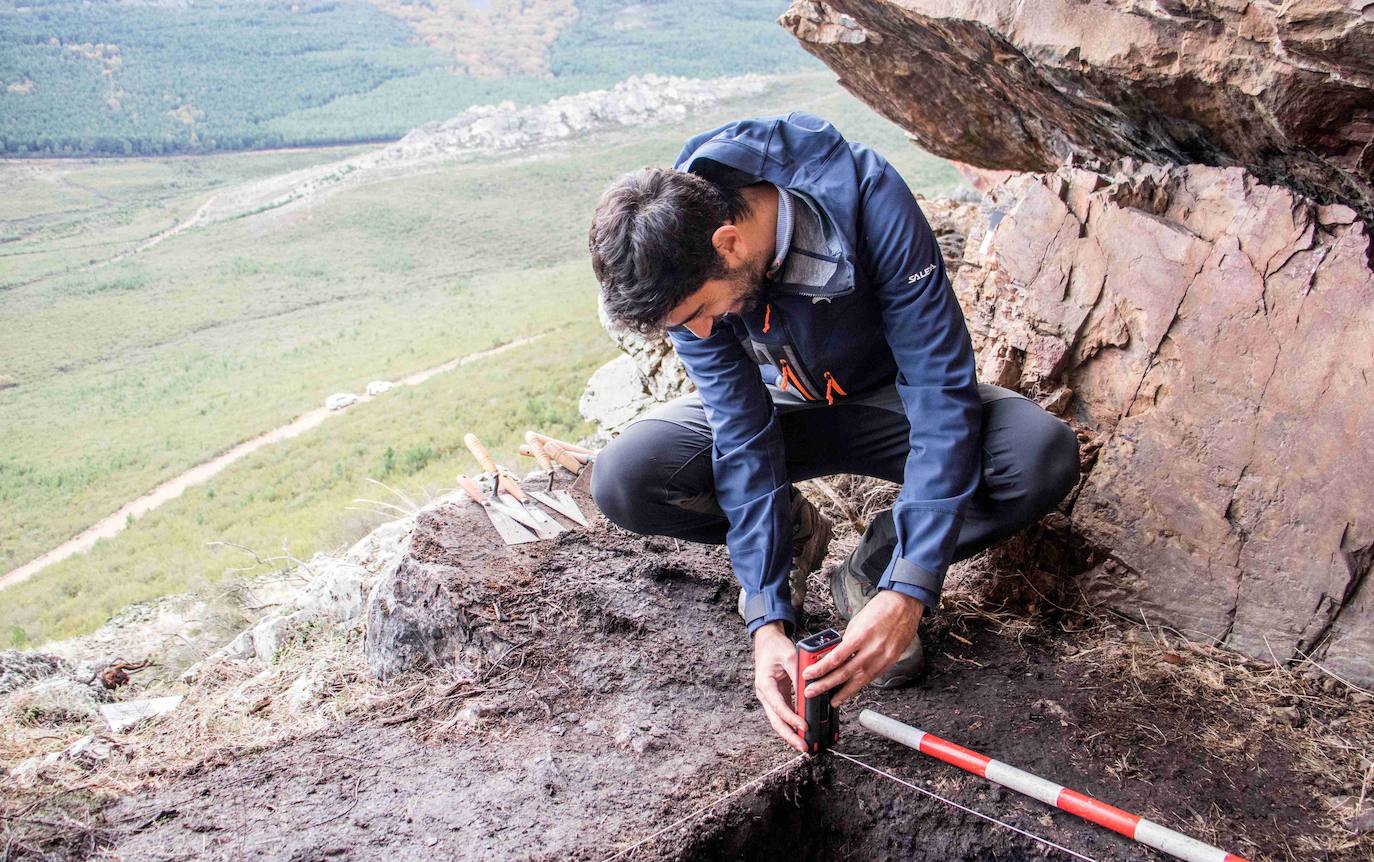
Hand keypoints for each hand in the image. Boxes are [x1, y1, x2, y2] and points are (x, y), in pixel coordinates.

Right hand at [752, 621, 806, 751]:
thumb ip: (799, 674)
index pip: (779, 707)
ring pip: (779, 721)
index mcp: (765, 684)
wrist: (767, 641)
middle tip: (803, 747)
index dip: (792, 719)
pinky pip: (785, 714)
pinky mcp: (778, 697)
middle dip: (790, 736)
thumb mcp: (790, 656)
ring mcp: (770, 698)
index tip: (804, 727)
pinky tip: (803, 731)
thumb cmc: (775, 647)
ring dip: (791, 733)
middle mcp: (765, 694)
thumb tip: (811, 691)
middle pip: (776, 721)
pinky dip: (793, 724)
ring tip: (805, 744)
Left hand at [802, 590, 922, 705]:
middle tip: (811, 692)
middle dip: (825, 685)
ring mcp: (882, 658)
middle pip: (844, 673)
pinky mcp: (889, 662)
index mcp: (860, 636)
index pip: (836, 657)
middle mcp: (872, 650)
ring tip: (831, 700)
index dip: (820, 669)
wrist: (904, 605)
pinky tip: (850, 691)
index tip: (808, 674)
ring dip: (843, 693)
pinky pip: (871, 678)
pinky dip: (859, 686)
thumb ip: (847, 640)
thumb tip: (835, 655)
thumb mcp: (857, 622)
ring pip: (859, 681)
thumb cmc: (880, 609)